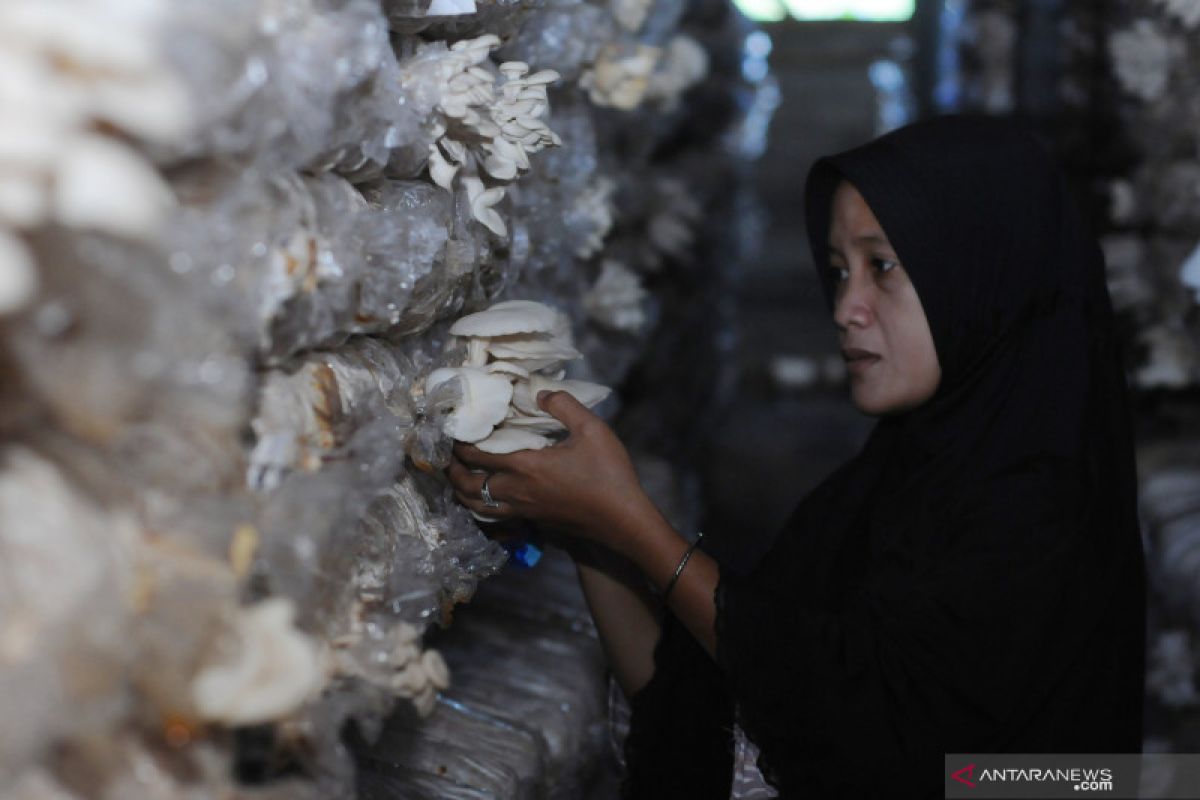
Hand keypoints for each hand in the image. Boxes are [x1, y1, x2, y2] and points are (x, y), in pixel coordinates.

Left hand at [444, 390, 657, 554]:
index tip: (450, 432)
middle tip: (448, 457)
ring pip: (479, 508)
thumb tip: (540, 393)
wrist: (624, 521)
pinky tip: (491, 499)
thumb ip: (563, 405)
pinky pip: (496, 517)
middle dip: (452, 471)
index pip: (477, 456)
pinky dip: (483, 508)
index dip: (458, 445)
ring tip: (460, 479)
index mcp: (525, 466)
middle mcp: (518, 492)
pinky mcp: (535, 522)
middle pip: (468, 487)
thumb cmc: (609, 474)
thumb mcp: (592, 429)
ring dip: (463, 493)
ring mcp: (525, 511)